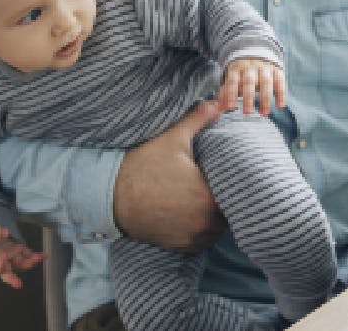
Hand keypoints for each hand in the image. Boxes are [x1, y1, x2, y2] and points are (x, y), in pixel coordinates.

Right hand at [0, 223, 44, 287]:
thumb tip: (5, 232)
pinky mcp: (22, 255)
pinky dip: (37, 257)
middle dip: (13, 279)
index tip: (4, 257)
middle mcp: (2, 264)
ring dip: (30, 262)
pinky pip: (30, 257)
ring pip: (21, 265)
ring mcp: (13, 261)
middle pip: (7, 274)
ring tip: (36, 259)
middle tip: (18, 284)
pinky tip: (44, 256)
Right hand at [114, 100, 226, 253]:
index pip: (237, 195)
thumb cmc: (142, 165)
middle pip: (229, 214)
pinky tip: (193, 214)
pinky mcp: (178, 246)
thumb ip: (199, 119)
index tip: (230, 176)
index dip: (237, 186)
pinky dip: (200, 230)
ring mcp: (190, 238)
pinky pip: (200, 241)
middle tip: (218, 185)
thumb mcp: (172, 138)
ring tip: (207, 200)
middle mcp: (203, 223)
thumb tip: (219, 100)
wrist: (109, 195)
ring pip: (216, 230)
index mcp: (208, 198)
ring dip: (214, 218)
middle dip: (226, 201)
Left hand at [218, 57, 287, 114]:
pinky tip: (280, 105)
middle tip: (247, 113)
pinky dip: (281, 94)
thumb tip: (218, 107)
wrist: (258, 51)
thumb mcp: (232, 78)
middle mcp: (251, 67)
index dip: (231, 94)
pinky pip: (280, 81)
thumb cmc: (242, 71)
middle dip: (248, 98)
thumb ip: (225, 92)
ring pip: (266, 82)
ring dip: (265, 99)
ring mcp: (265, 68)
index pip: (232, 81)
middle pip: (249, 82)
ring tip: (264, 113)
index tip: (231, 107)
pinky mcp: (277, 70)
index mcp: (237, 68)